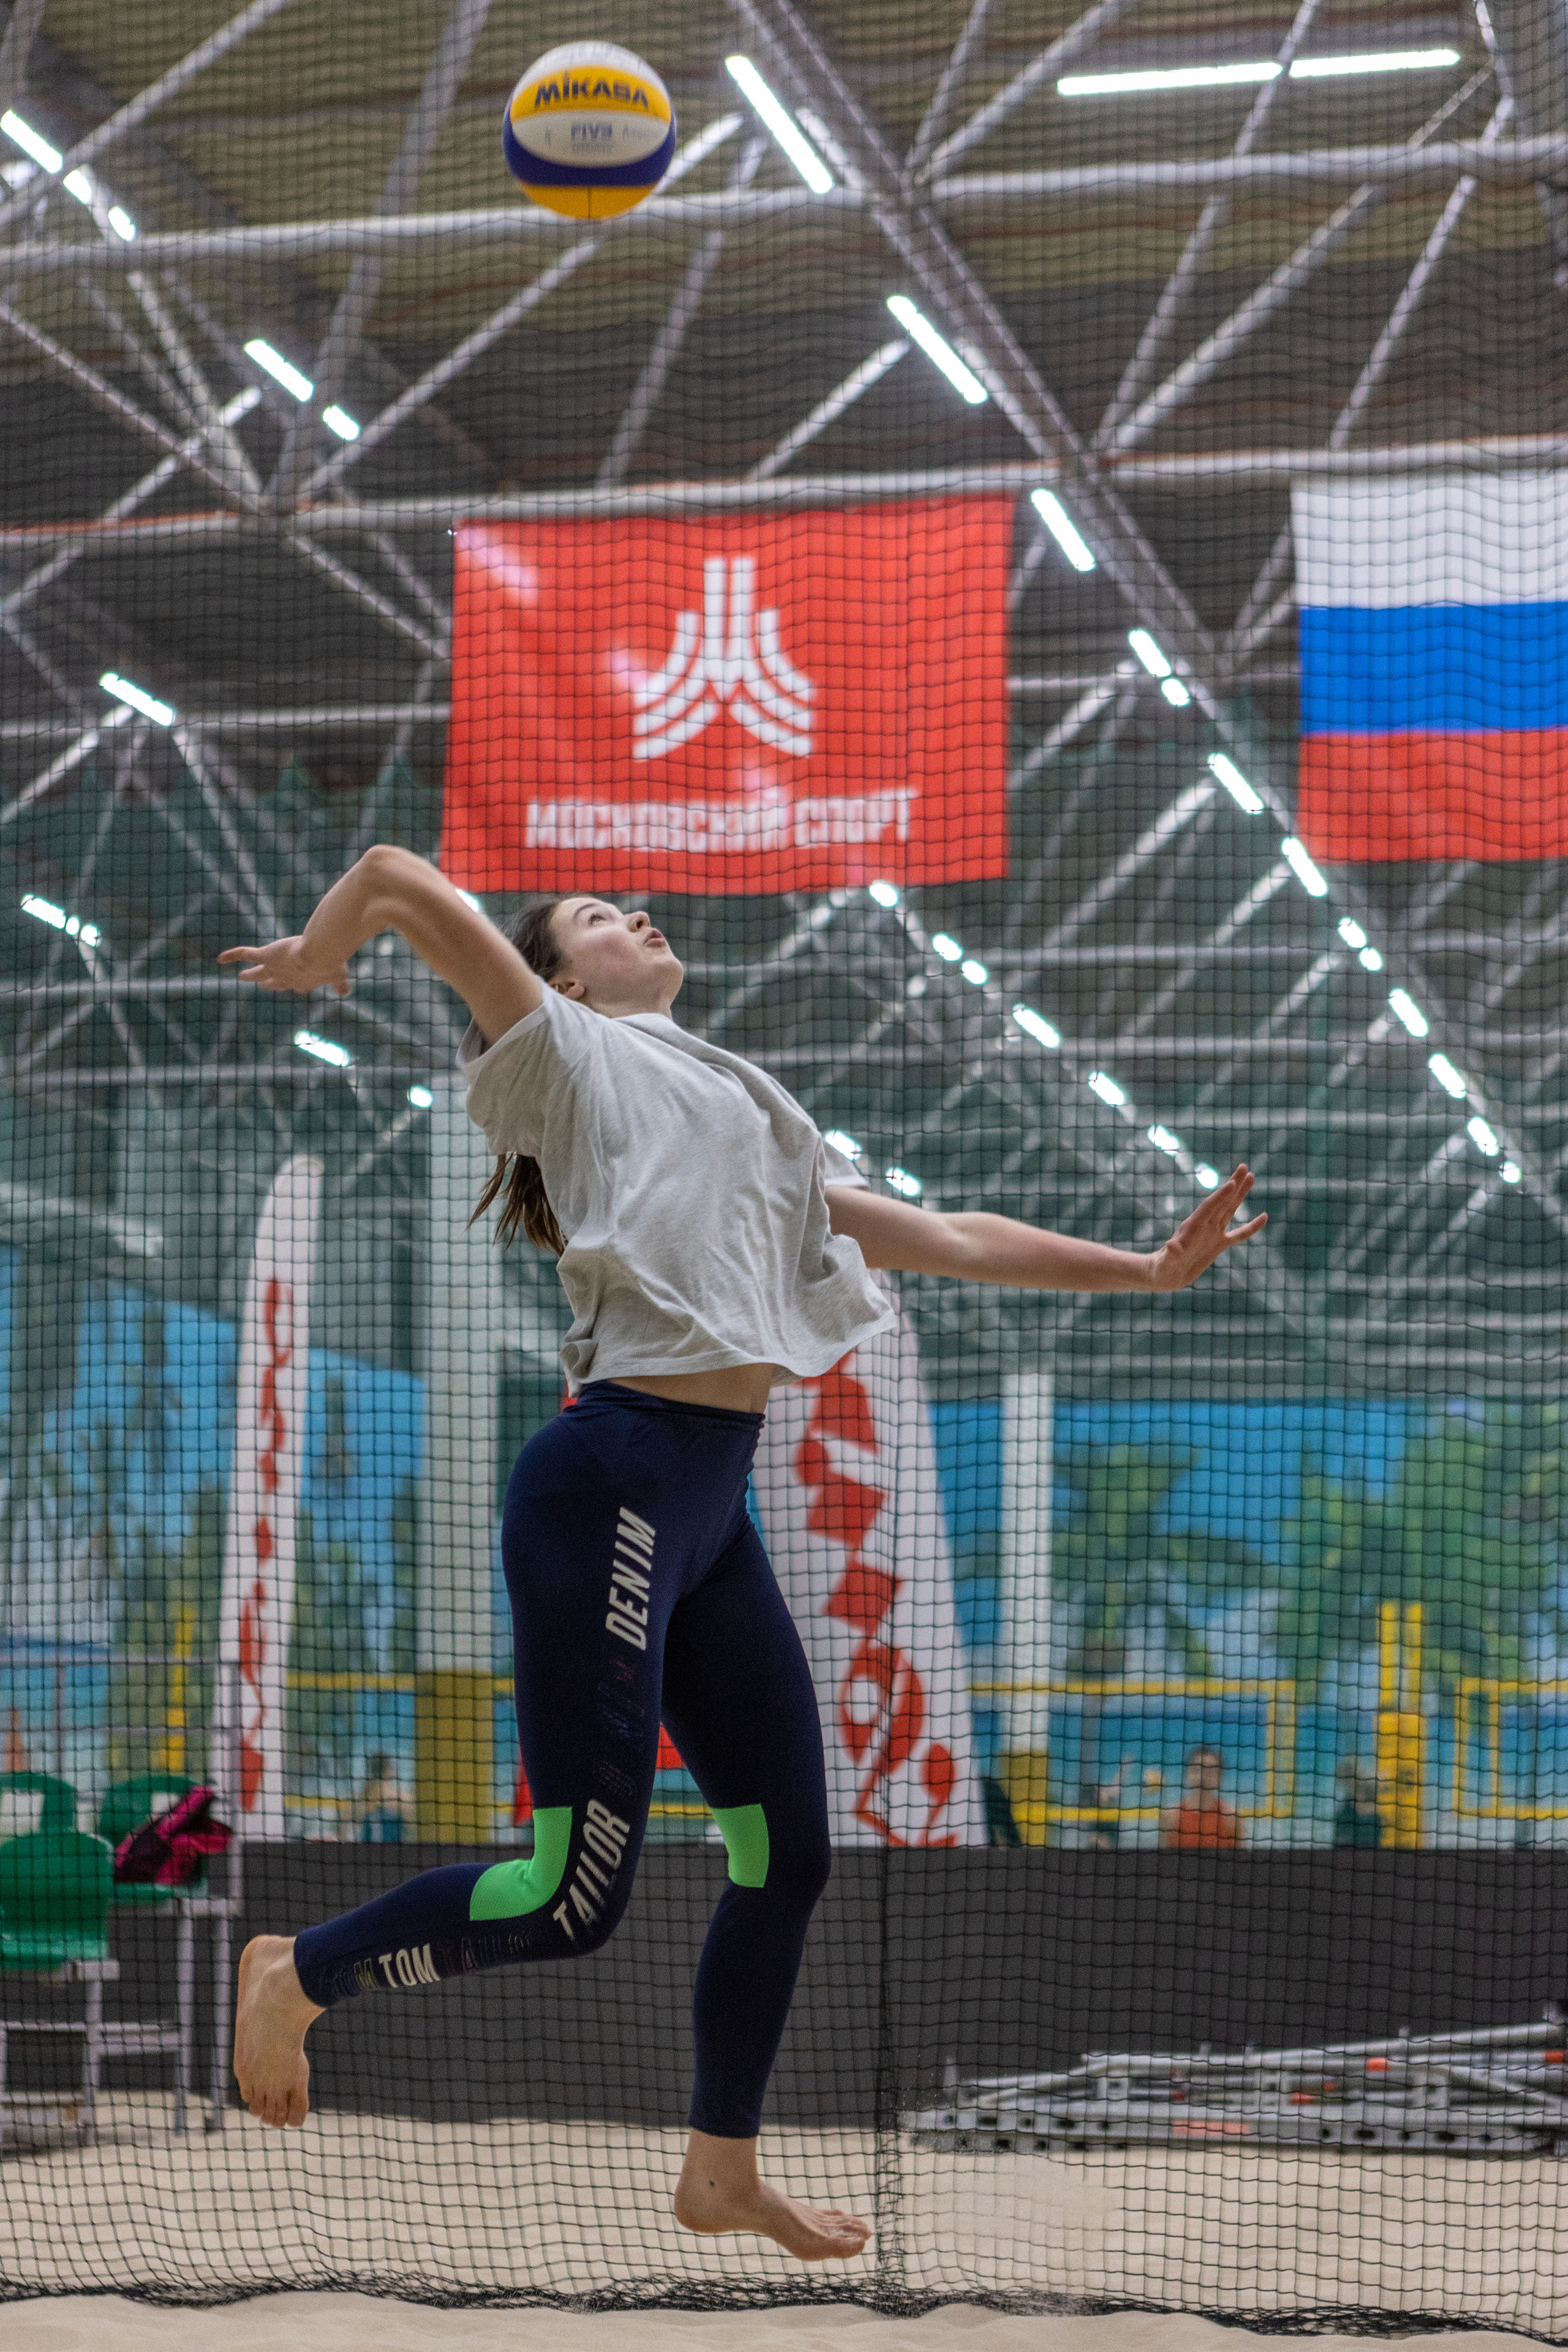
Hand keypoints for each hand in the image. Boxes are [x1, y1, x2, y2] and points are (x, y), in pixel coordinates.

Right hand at [217, 937, 351, 995]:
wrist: (319, 954)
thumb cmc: (331, 962)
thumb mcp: (340, 974)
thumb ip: (341, 983)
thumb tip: (346, 991)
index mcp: (302, 982)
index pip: (297, 986)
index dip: (298, 985)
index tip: (301, 985)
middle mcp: (286, 978)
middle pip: (274, 983)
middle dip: (269, 983)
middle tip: (263, 984)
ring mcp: (274, 967)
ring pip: (257, 973)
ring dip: (250, 975)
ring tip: (242, 976)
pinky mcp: (265, 955)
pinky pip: (246, 954)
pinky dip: (233, 956)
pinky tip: (221, 958)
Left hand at [1146, 1166, 1265, 1292]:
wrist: (1165, 1274)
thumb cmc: (1162, 1268)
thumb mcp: (1166, 1262)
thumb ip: (1170, 1254)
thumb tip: (1172, 1246)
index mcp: (1192, 1227)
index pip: (1208, 1208)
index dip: (1220, 1196)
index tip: (1231, 1183)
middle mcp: (1204, 1225)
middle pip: (1222, 1201)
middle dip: (1233, 1184)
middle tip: (1244, 1166)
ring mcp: (1212, 1233)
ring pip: (1230, 1210)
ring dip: (1240, 1194)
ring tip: (1251, 1177)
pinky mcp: (1219, 1244)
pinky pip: (1239, 1234)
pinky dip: (1251, 1227)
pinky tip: (1264, 1217)